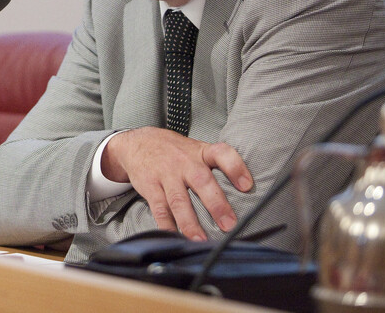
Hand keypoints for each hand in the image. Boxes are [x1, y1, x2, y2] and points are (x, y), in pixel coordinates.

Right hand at [102, 127, 252, 240]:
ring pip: (179, 200)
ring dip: (190, 223)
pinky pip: (159, 209)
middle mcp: (184, 162)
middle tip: (229, 224)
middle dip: (216, 204)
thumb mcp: (196, 149)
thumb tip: (245, 190)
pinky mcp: (150, 187)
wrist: (137, 143)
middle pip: (201, 182)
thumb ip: (216, 165)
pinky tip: (174, 237)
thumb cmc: (174, 151)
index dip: (235, 168)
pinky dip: (166, 225)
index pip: (222, 154)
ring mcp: (166, 174)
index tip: (246, 186)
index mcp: (200, 152)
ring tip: (201, 241)